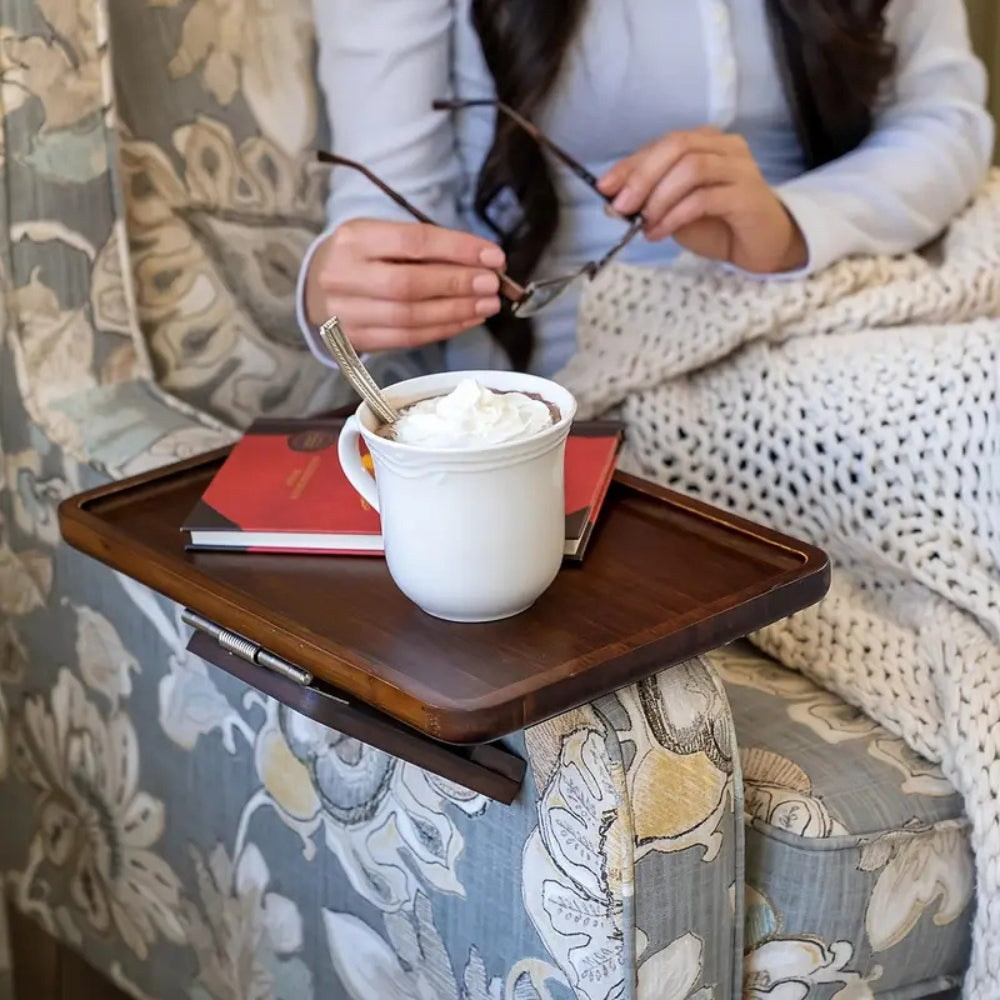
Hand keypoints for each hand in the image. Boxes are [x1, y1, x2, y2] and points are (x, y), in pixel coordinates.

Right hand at [305, 219, 506, 352]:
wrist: (315, 287)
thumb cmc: (362, 257)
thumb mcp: (383, 236)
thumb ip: (426, 247)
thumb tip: (482, 262)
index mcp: (354, 238)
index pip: (413, 241)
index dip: (457, 250)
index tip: (493, 256)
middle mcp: (344, 275)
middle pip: (410, 285)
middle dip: (458, 285)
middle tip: (492, 285)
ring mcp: (345, 313)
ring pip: (410, 317)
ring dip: (455, 312)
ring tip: (486, 306)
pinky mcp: (354, 340)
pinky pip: (406, 338)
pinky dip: (441, 330)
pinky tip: (466, 320)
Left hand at [597, 127, 807, 273]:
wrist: (761, 246)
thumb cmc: (718, 225)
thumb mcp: (674, 211)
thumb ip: (649, 201)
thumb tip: (612, 203)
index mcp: (707, 142)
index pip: (663, 143)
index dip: (631, 164)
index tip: (604, 187)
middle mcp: (726, 147)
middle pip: (678, 146)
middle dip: (642, 176)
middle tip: (621, 207)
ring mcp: (740, 168)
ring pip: (691, 168)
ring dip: (659, 197)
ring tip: (644, 224)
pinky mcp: (747, 195)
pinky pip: (704, 198)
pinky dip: (675, 215)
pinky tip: (659, 232)